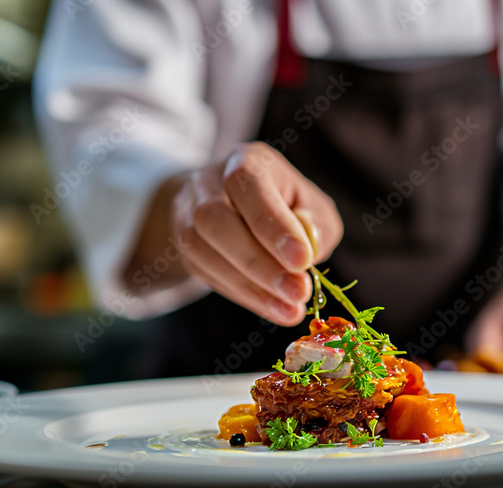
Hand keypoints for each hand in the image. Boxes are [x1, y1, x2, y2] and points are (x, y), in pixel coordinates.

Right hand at [172, 142, 342, 324]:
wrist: (235, 206)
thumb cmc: (284, 203)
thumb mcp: (311, 204)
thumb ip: (317, 224)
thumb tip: (309, 248)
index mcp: (246, 162)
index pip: (249, 185)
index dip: (273, 224)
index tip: (302, 260)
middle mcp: (209, 184)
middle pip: (216, 220)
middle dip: (259, 262)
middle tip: (297, 291)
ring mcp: (189, 216)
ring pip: (204, 251)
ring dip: (250, 287)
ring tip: (290, 309)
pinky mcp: (185, 250)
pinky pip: (208, 275)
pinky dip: (244, 295)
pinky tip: (275, 308)